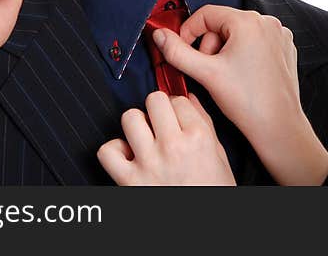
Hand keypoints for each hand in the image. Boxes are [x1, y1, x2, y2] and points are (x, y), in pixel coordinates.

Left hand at [97, 91, 235, 185]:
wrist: (202, 229)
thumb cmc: (213, 192)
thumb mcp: (220, 157)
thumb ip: (205, 124)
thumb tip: (188, 98)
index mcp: (198, 138)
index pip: (178, 100)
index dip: (177, 107)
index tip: (176, 116)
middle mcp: (172, 146)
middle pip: (154, 100)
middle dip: (157, 109)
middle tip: (160, 123)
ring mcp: (149, 163)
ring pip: (130, 117)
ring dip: (136, 125)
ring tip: (144, 138)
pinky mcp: (129, 181)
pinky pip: (107, 151)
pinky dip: (114, 151)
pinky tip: (128, 157)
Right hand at [151, 6, 327, 184]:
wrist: (278, 126)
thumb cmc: (247, 101)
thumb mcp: (205, 73)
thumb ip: (177, 52)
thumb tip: (160, 36)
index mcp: (248, 22)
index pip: (206, 13)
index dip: (189, 31)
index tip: (184, 50)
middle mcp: (267, 22)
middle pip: (223, 23)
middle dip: (210, 45)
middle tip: (209, 70)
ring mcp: (278, 34)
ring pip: (239, 33)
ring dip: (226, 50)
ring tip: (227, 75)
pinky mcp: (284, 47)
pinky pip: (256, 41)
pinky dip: (245, 54)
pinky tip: (244, 76)